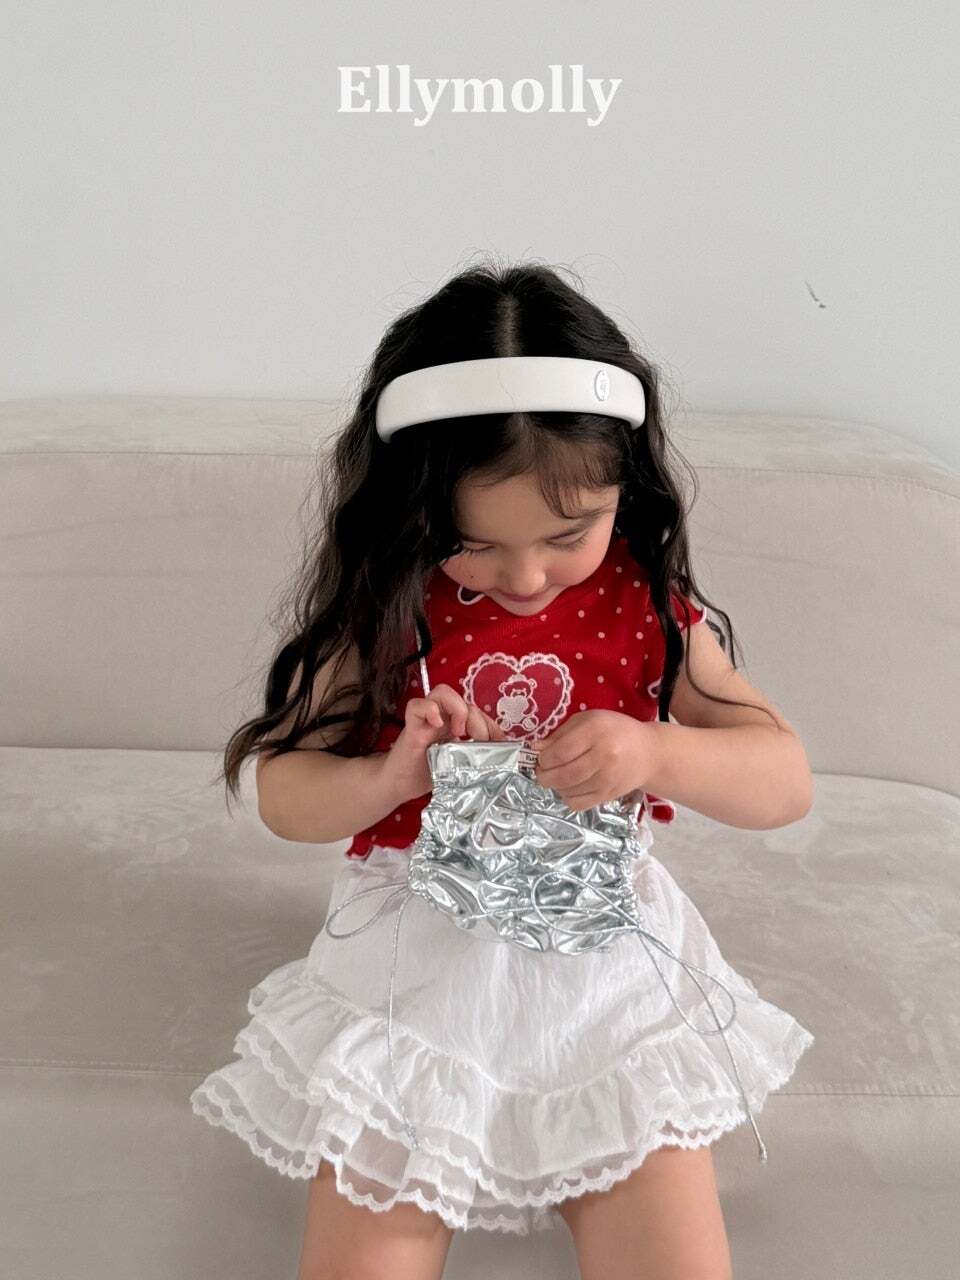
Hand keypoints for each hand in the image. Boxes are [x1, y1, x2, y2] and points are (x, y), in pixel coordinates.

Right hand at [382, 682, 507, 801]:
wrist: (398, 784)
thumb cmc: (427, 774)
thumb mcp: (459, 766)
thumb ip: (476, 756)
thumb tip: (501, 754)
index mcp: (454, 725)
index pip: (477, 712)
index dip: (491, 725)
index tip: (497, 744)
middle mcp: (442, 718)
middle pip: (464, 700)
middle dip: (478, 721)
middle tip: (477, 742)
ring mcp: (426, 720)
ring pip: (442, 692)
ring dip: (457, 709)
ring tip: (458, 732)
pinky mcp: (411, 727)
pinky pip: (417, 705)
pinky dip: (430, 710)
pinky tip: (437, 725)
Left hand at [532, 710, 659, 811]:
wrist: (648, 753)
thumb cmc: (614, 730)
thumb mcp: (588, 720)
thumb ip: (560, 734)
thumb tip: (535, 749)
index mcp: (596, 731)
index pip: (560, 752)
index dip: (543, 759)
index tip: (540, 758)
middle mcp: (604, 756)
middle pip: (563, 774)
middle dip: (544, 776)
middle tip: (542, 771)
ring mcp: (608, 778)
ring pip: (568, 791)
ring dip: (555, 786)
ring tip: (557, 776)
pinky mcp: (609, 795)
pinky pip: (578, 804)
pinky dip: (567, 798)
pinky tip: (570, 787)